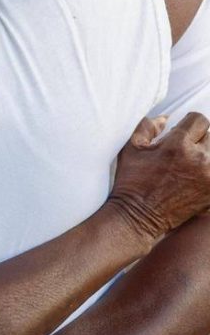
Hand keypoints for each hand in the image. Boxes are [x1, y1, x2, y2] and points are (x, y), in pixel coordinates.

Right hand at [109, 113, 209, 241]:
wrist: (139, 216)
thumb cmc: (132, 181)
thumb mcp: (132, 148)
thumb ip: (148, 126)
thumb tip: (165, 118)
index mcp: (178, 145)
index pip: (199, 120)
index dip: (188, 124)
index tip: (180, 133)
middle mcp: (199, 159)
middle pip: (209, 137)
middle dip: (196, 142)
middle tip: (181, 154)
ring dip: (204, 158)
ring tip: (188, 168)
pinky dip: (206, 174)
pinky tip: (193, 179)